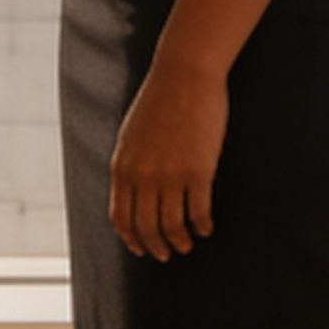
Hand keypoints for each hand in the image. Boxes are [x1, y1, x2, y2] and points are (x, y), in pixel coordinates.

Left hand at [107, 58, 227, 260]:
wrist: (184, 74)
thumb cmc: (159, 100)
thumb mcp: (131, 135)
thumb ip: (129, 166)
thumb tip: (132, 194)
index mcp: (123, 167)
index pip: (122, 218)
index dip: (131, 238)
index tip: (141, 248)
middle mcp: (143, 176)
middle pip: (147, 228)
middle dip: (156, 247)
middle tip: (167, 254)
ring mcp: (171, 175)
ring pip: (173, 226)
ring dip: (180, 241)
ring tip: (188, 244)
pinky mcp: (199, 172)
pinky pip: (199, 212)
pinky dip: (202, 226)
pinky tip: (207, 227)